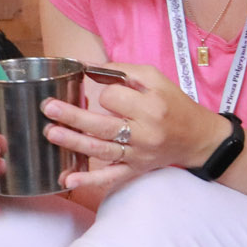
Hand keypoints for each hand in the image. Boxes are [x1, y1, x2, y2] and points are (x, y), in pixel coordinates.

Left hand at [40, 63, 230, 191]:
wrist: (198, 137)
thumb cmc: (174, 104)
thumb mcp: (156, 79)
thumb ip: (121, 71)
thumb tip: (86, 66)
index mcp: (152, 106)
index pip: (115, 98)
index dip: (105, 92)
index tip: (108, 93)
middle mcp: (145, 133)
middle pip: (103, 125)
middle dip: (73, 116)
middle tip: (49, 108)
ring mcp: (139, 154)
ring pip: (101, 150)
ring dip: (74, 142)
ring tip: (51, 133)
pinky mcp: (136, 169)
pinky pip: (111, 177)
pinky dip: (90, 180)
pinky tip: (69, 180)